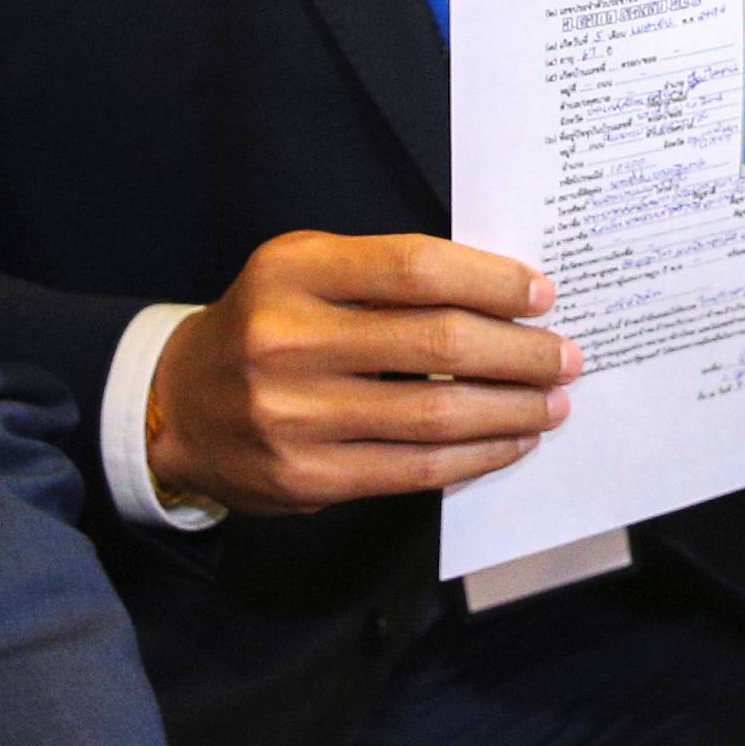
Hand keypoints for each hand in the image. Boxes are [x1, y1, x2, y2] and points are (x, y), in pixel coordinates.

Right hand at [146, 230, 578, 516]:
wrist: (180, 406)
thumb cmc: (262, 327)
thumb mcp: (299, 273)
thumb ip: (379, 276)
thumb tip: (497, 295)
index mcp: (290, 271)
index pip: (413, 268)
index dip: (489, 281)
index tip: (540, 293)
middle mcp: (287, 338)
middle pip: (435, 343)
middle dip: (519, 351)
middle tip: (564, 354)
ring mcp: (294, 414)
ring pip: (435, 415)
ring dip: (511, 409)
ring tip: (551, 402)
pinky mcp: (308, 477)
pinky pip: (415, 469)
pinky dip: (477, 457)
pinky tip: (508, 442)